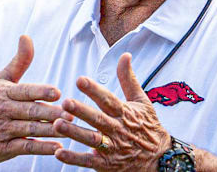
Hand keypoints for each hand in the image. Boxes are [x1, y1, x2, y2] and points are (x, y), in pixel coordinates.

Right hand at [0, 35, 72, 163]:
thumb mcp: (1, 79)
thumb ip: (19, 61)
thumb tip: (26, 36)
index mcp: (4, 92)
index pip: (25, 91)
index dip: (41, 92)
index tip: (58, 92)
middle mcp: (2, 111)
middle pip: (30, 111)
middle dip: (51, 113)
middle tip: (71, 113)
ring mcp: (2, 131)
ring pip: (30, 129)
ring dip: (50, 130)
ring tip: (69, 128)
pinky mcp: (3, 148)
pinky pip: (25, 147)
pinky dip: (41, 148)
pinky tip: (58, 148)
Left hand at [54, 53, 170, 170]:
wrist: (158, 157)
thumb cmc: (147, 125)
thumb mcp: (141, 100)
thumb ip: (128, 78)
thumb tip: (125, 55)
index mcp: (124, 112)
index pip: (108, 99)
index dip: (94, 90)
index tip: (80, 80)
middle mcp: (117, 129)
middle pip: (98, 119)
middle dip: (82, 111)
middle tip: (65, 102)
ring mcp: (112, 148)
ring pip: (91, 139)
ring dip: (74, 132)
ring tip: (57, 124)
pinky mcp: (106, 164)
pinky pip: (88, 161)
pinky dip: (74, 158)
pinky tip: (59, 152)